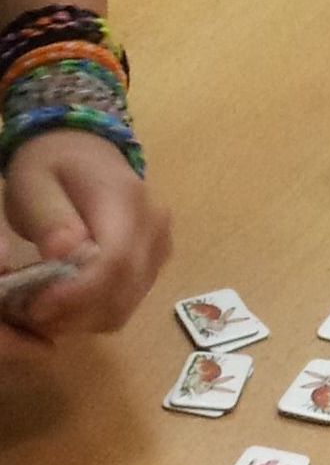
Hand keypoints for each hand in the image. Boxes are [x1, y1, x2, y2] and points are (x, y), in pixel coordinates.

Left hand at [1, 128, 171, 350]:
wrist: (86, 148)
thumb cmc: (54, 164)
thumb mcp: (35, 183)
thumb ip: (51, 219)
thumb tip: (65, 255)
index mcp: (125, 201)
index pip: (115, 261)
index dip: (79, 293)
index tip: (37, 307)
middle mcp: (154, 225)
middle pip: (126, 289)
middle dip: (77, 313)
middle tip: (32, 311)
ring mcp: (161, 243)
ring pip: (129, 302)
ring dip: (85, 316)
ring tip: (48, 303)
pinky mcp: (157, 258)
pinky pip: (131, 299)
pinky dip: (98, 310)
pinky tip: (71, 297)